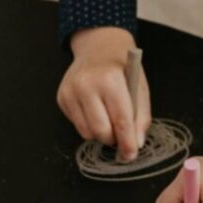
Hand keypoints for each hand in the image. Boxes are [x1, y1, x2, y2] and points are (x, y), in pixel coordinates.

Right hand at [57, 27, 151, 160]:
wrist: (98, 47)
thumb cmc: (122, 68)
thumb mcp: (140, 86)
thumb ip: (141, 116)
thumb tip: (136, 143)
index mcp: (110, 80)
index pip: (120, 119)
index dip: (127, 141)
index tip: (131, 154)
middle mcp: (86, 85)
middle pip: (100, 130)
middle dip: (113, 140)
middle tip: (121, 139)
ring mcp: (70, 92)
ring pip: (86, 132)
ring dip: (101, 134)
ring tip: (109, 121)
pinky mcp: (61, 98)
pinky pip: (77, 125)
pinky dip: (89, 125)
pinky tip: (96, 111)